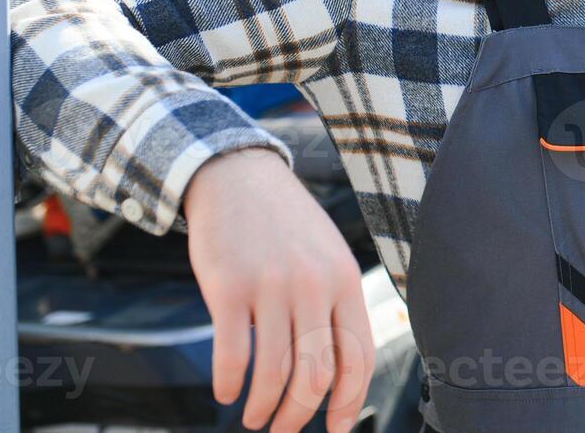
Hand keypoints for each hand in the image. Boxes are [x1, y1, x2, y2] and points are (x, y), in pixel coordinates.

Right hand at [183, 147, 374, 432]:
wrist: (238, 176)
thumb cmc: (285, 225)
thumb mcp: (327, 255)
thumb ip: (336, 304)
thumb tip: (339, 372)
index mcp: (345, 280)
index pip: (359, 357)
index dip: (349, 402)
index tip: (335, 428)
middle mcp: (314, 285)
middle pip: (316, 374)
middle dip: (300, 415)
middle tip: (283, 429)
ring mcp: (271, 286)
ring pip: (275, 372)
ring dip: (263, 408)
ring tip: (253, 418)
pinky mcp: (229, 287)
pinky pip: (233, 353)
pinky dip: (229, 383)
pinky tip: (226, 392)